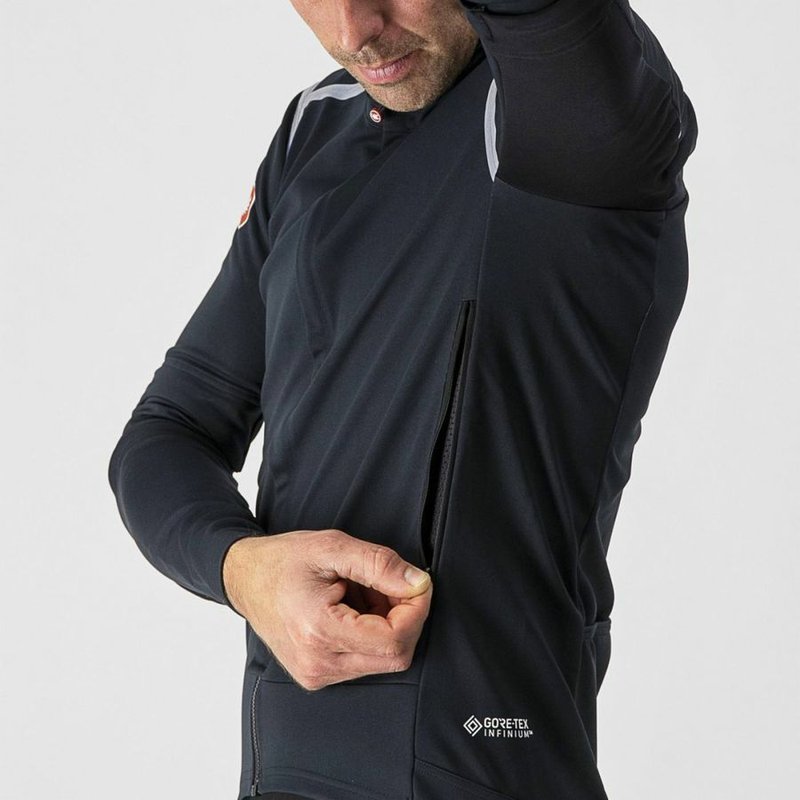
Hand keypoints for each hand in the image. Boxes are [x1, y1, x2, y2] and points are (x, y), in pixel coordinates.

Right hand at [222, 528, 432, 690]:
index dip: (416, 610)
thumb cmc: (282, 560)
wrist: (243, 578)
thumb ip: (380, 565)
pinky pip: (365, 661)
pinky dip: (371, 634)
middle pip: (395, 656)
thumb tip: (418, 583)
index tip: (416, 583)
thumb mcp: (333, 547)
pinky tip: (353, 609)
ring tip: (362, 593)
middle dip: (405, 617)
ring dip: (388, 625)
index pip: (395, 640)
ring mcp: (316, 674)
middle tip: (390, 584)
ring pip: (383, 660)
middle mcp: (318, 663)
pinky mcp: (317, 676)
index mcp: (320, 631)